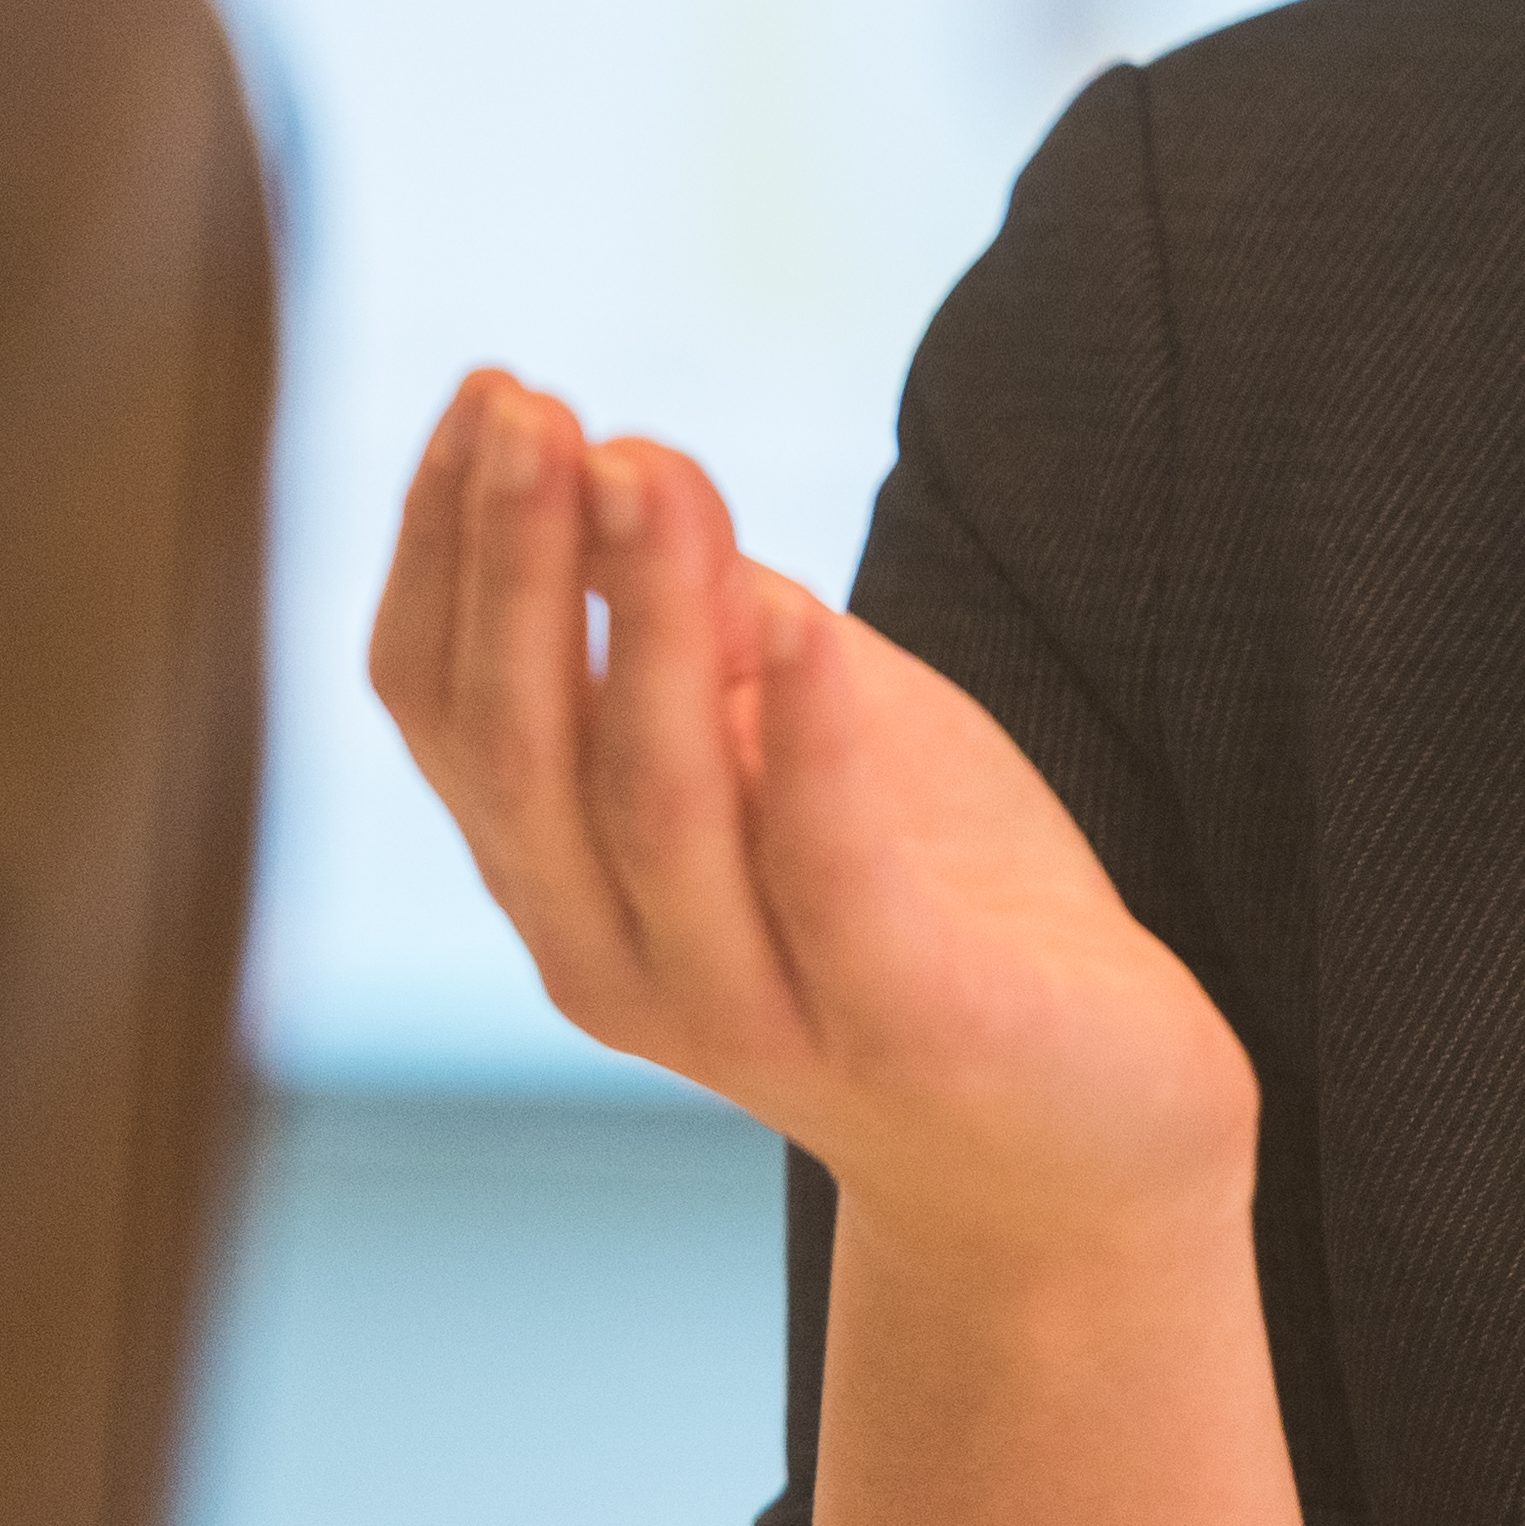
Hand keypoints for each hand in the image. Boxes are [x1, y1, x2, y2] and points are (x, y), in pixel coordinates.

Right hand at [368, 371, 1255, 1257]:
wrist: (1083, 1134)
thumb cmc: (921, 900)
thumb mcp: (795, 730)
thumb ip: (704, 623)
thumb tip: (628, 460)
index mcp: (561, 875)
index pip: (441, 706)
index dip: (443, 548)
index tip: (488, 391)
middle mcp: (615, 956)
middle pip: (517, 748)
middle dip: (514, 563)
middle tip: (528, 407)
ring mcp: (750, 1009)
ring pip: (653, 806)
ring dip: (640, 623)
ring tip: (645, 463)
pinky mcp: (901, 1029)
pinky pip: (829, 881)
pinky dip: (809, 747)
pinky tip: (801, 619)